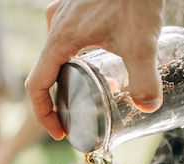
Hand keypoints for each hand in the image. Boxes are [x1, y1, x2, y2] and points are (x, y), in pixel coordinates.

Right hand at [25, 0, 164, 139]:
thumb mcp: (142, 41)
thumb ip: (145, 79)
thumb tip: (148, 108)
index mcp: (60, 40)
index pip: (36, 86)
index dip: (43, 115)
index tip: (59, 131)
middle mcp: (54, 27)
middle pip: (45, 73)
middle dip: (59, 100)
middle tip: (77, 117)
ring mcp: (62, 14)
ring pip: (55, 55)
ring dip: (68, 77)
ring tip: (93, 90)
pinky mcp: (73, 7)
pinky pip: (65, 38)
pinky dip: (75, 57)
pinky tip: (99, 58)